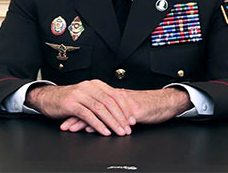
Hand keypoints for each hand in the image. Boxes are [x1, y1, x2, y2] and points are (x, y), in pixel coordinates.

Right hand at [25, 80, 134, 136]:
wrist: (48, 97)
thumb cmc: (70, 99)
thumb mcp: (88, 96)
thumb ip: (101, 99)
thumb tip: (120, 110)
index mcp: (96, 84)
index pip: (116, 95)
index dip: (125, 108)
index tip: (132, 120)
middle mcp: (89, 87)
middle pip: (110, 102)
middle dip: (121, 117)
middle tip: (128, 129)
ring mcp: (80, 94)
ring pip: (100, 109)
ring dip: (112, 122)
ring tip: (119, 131)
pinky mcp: (71, 104)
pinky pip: (88, 115)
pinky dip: (98, 124)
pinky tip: (104, 132)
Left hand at [59, 87, 192, 133]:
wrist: (164, 103)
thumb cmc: (146, 107)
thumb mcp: (126, 110)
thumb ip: (112, 114)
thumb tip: (98, 122)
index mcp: (112, 98)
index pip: (90, 105)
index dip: (78, 112)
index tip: (65, 120)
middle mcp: (114, 98)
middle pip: (91, 107)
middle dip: (76, 117)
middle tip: (64, 125)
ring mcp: (122, 103)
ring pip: (99, 111)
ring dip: (84, 121)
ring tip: (73, 129)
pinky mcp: (130, 110)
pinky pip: (113, 117)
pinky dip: (101, 123)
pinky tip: (93, 128)